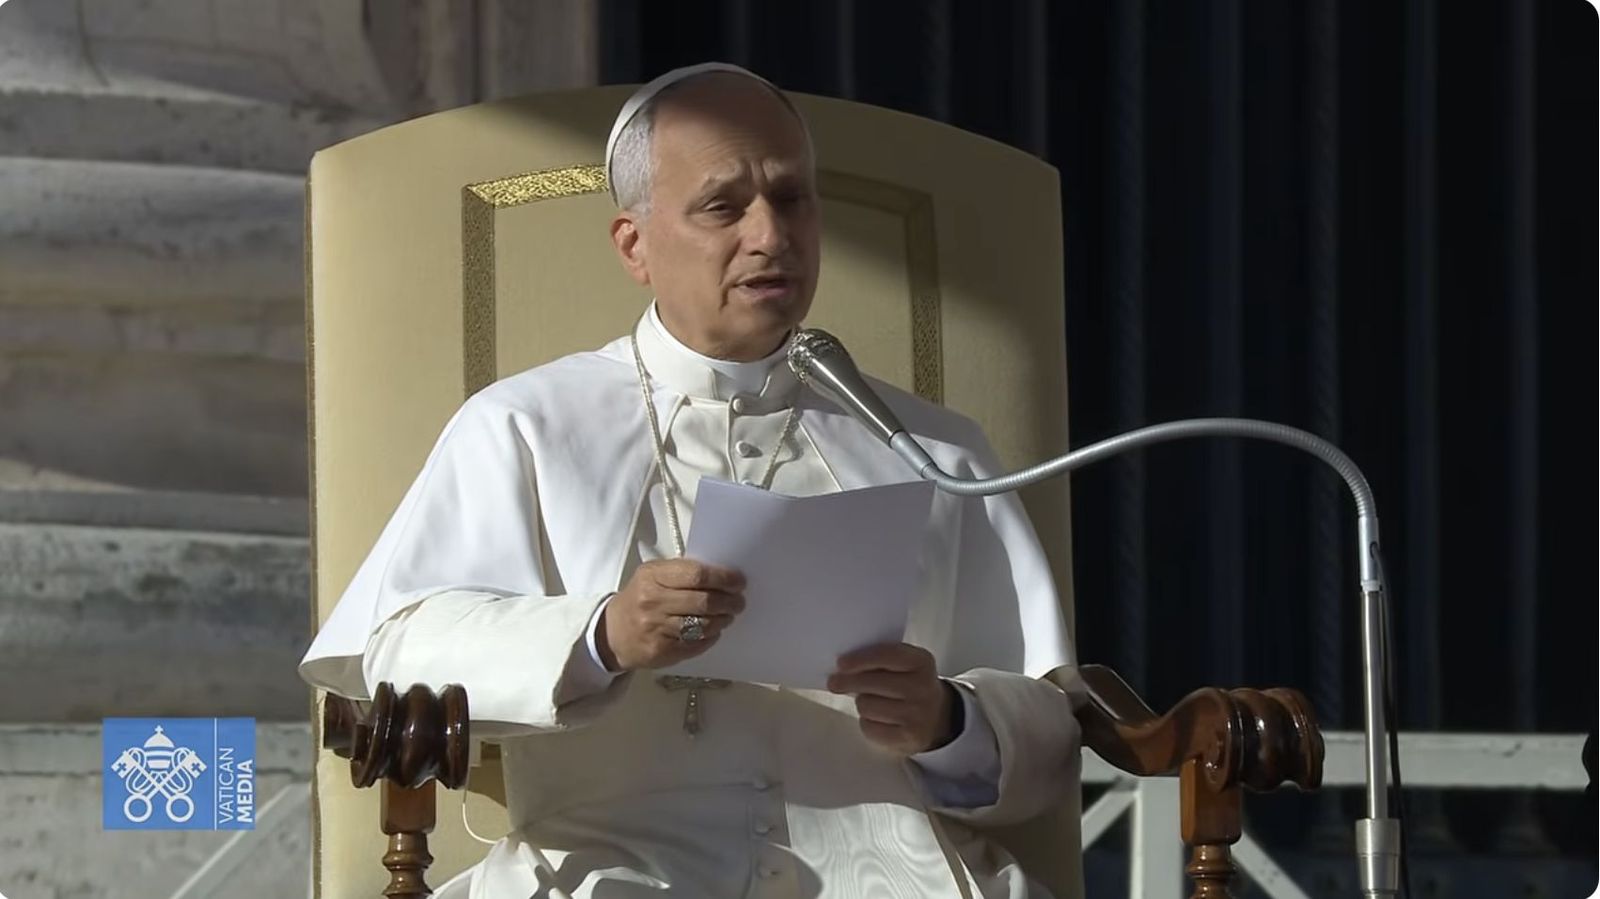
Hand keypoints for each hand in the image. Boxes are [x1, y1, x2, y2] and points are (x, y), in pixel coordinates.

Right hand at [596, 559, 745, 670]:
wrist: (612, 633)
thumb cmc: (640, 598)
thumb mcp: (652, 575)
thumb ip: (682, 572)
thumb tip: (722, 575)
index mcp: (653, 576)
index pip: (696, 575)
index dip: (723, 578)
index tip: (739, 581)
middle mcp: (653, 601)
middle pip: (704, 601)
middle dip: (729, 602)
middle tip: (739, 602)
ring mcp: (656, 628)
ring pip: (703, 625)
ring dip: (722, 620)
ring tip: (728, 616)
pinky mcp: (662, 651)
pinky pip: (696, 644)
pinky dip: (710, 637)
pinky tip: (713, 631)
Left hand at [827, 642, 955, 755]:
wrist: (937, 718)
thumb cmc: (911, 684)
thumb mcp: (906, 664)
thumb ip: (881, 659)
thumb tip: (842, 668)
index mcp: (921, 662)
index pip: (887, 656)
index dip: (860, 659)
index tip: (841, 664)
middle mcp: (922, 688)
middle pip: (871, 683)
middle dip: (848, 682)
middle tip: (834, 682)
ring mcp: (917, 715)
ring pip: (866, 706)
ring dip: (862, 703)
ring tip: (870, 701)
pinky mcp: (908, 738)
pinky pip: (869, 727)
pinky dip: (867, 722)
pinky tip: (876, 718)